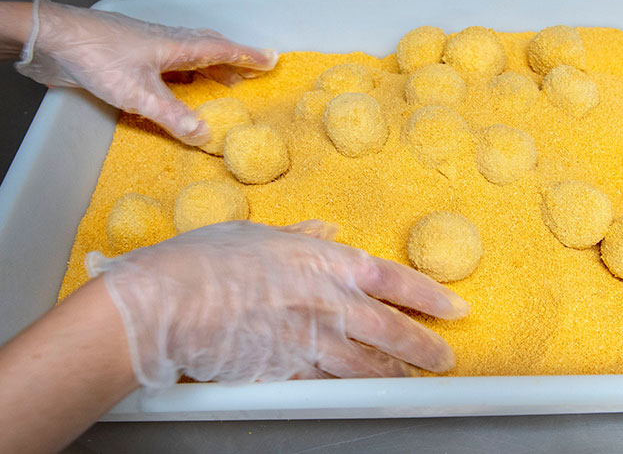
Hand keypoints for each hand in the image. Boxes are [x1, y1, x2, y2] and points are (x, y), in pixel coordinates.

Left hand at [14, 0, 277, 145]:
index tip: (271, 59)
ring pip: (190, 53)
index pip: (221, 49)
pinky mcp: (132, 54)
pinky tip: (180, 82)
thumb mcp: (137, 93)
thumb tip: (206, 136)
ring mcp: (148, 46)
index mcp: (176, 47)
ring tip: (225, 80)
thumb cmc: (97, 57)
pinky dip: (187, 70)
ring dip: (211, 65)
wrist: (53, 38)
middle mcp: (166, 43)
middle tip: (253, 73)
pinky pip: (172, 60)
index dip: (247, 56)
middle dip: (234, 60)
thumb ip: (172, 115)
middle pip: (209, 48)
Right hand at [85, 220, 468, 388]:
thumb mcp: (258, 234)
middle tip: (444, 358)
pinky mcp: (287, 371)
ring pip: (366, 364)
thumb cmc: (205, 261)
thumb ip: (300, 235)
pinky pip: (326, 384)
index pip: (393, 279)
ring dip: (394, 375)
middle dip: (423, 346)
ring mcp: (309, 341)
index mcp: (325, 262)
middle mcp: (327, 303)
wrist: (167, 303)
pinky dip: (346, 390)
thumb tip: (325, 230)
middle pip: (390, 330)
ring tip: (411, 382)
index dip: (429, 296)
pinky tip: (359, 395)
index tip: (452, 307)